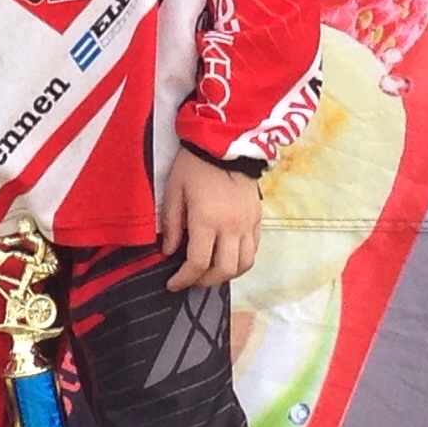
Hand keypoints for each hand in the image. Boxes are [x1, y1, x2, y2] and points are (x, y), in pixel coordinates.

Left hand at [160, 153, 260, 290]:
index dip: (184, 279)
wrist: (226, 142)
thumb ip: (172, 224)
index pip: (198, 263)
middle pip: (224, 270)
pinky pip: (254, 249)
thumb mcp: (174, 191)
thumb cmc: (194, 165)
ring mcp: (248, 224)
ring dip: (226, 274)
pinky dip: (241, 260)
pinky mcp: (258, 218)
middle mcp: (231, 227)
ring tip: (210, 272)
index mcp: (207, 220)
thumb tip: (169, 252)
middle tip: (191, 280)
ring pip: (244, 264)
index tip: (172, 284)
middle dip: (205, 281)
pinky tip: (228, 256)